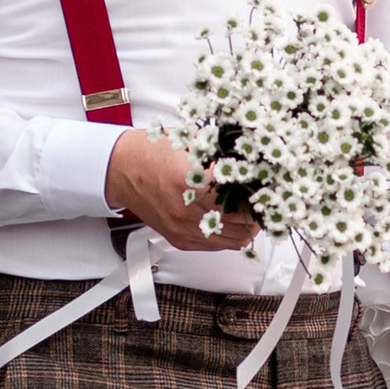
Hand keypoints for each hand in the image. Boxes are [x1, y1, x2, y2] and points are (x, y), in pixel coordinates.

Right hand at [103, 127, 257, 252]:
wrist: (121, 169)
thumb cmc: (152, 153)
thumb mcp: (192, 142)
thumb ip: (223, 153)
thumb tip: (253, 159)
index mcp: (189, 180)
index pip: (239, 195)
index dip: (259, 191)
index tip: (269, 185)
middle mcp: (185, 209)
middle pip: (240, 221)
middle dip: (258, 211)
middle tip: (265, 200)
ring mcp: (182, 228)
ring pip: (233, 240)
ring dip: (248, 227)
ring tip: (252, 212)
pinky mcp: (180, 239)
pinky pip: (216, 246)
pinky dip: (230, 235)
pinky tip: (233, 221)